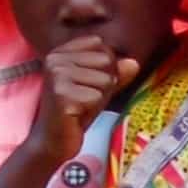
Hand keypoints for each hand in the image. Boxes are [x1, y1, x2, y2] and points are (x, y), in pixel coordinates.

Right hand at [35, 16, 136, 166]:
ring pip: (105, 80)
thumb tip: (134, 63)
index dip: (105, 68)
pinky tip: (77, 115)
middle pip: (106, 61)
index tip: (87, 84)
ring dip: (99, 98)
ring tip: (82, 107)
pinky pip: (97, 97)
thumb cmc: (75, 113)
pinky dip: (93, 109)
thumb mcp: (97, 88)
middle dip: (104, 84)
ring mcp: (57, 75)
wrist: (52, 142)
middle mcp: (56, 59)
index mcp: (61, 51)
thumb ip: (115, 74)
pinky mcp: (62, 95)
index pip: (101, 45)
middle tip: (85, 99)